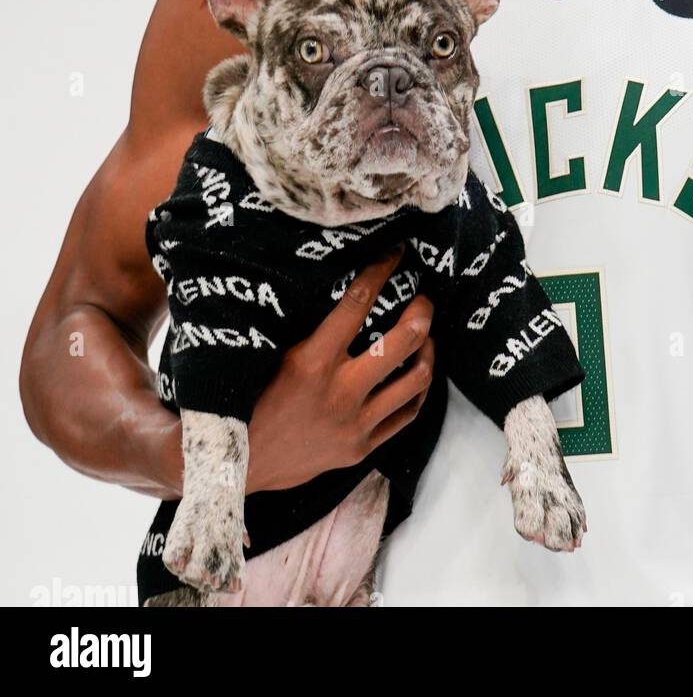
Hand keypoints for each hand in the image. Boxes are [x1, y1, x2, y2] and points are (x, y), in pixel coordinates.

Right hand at [245, 244, 434, 493]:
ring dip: (428, 350)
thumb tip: (338, 289)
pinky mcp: (361, 448)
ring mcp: (355, 423)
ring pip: (415, 379)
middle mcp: (340, 391)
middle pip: (403, 339)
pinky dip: (419, 390)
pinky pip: (407, 415)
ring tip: (426, 336)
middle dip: (421, 311)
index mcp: (313, 361)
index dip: (381, 270)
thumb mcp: (272, 355)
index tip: (396, 253)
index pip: (358, 303)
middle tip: (424, 298)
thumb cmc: (249, 401)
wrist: (239, 465)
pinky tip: (417, 374)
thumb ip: (309, 329)